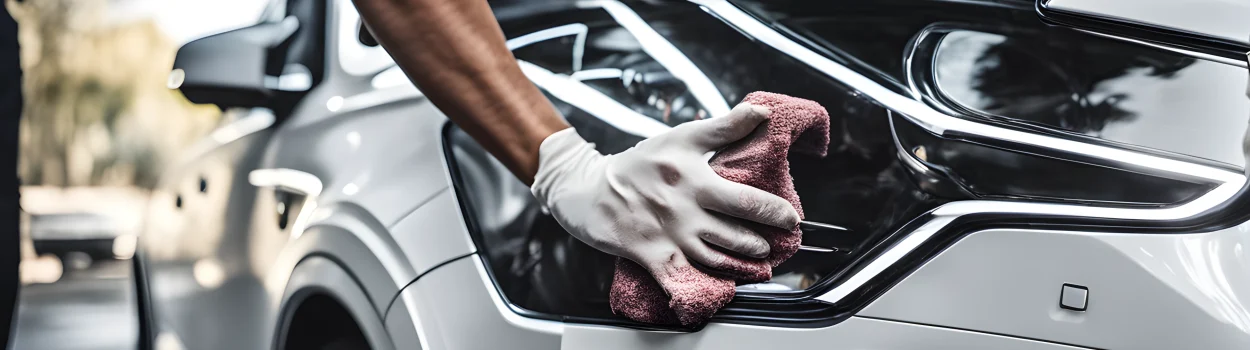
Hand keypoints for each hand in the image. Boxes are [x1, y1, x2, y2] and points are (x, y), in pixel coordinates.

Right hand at [530, 103, 800, 276]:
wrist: (588, 189)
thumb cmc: (638, 164)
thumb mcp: (680, 138)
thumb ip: (724, 127)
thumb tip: (762, 113)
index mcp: (694, 178)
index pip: (745, 198)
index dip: (774, 212)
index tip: (790, 218)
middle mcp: (683, 209)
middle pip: (734, 233)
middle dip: (762, 242)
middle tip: (777, 242)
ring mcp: (667, 236)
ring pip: (715, 258)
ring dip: (742, 263)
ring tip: (759, 260)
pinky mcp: (650, 256)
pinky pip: (681, 278)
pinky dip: (702, 285)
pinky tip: (721, 286)